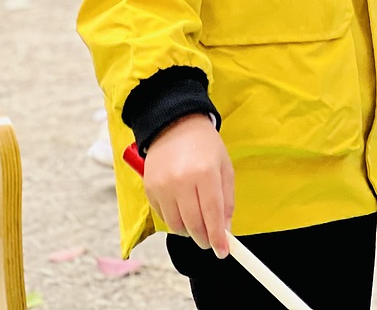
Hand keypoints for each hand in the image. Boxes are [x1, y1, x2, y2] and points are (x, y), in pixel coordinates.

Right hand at [143, 114, 234, 257]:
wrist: (175, 124)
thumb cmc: (205, 146)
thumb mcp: (224, 168)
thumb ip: (227, 201)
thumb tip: (225, 230)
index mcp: (204, 173)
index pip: (212, 215)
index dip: (218, 238)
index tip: (223, 251)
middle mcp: (181, 181)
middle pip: (193, 224)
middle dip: (204, 238)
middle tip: (211, 241)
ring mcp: (162, 186)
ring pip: (176, 225)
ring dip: (189, 231)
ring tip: (197, 222)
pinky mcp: (149, 189)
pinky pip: (163, 217)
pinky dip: (175, 220)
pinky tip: (183, 209)